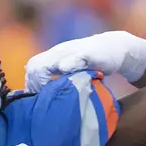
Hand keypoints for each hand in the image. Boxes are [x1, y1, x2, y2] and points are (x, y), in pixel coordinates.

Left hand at [23, 31, 145, 91]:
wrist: (115, 47)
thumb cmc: (91, 62)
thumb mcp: (71, 69)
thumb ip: (56, 76)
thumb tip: (36, 89)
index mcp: (54, 56)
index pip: (32, 67)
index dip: (31, 83)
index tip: (36, 97)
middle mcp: (60, 53)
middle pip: (36, 65)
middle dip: (36, 83)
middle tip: (43, 97)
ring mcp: (74, 52)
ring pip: (51, 61)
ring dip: (46, 76)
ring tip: (50, 90)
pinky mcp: (89, 54)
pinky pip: (75, 58)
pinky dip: (68, 65)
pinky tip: (66, 72)